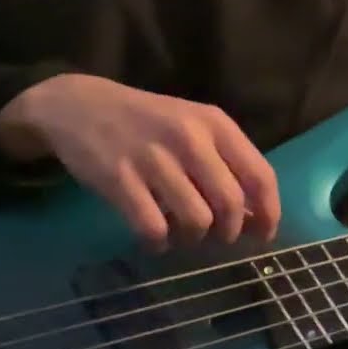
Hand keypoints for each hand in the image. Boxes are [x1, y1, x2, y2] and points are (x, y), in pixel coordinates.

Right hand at [0, 74, 279, 250]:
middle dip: (229, 232)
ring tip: (182, 233)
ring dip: (193, 238)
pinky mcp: (119, 179)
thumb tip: (255, 216)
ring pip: (196, 220)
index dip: (269, 213)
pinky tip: (155, 238)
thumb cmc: (148, 123)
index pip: (260, 176)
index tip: (263, 235)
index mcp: (215, 125)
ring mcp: (153, 158)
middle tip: (216, 236)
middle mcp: (189, 139)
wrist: (78, 106)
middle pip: (231, 205)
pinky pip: (153, 228)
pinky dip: (159, 243)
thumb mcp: (194, 126)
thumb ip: (226, 163)